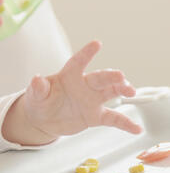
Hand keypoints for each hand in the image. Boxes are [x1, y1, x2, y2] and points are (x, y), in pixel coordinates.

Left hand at [22, 40, 141, 138]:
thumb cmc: (39, 101)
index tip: (96, 44)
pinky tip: (136, 128)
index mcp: (69, 76)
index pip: (78, 62)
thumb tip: (36, 79)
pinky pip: (113, 119)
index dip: (86, 53)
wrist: (42, 120)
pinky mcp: (95, 115)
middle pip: (100, 77)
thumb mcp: (35, 95)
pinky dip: (125, 123)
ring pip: (111, 92)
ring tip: (130, 92)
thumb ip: (38, 88)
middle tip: (120, 76)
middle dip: (111, 76)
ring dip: (122, 90)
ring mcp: (92, 100)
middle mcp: (84, 85)